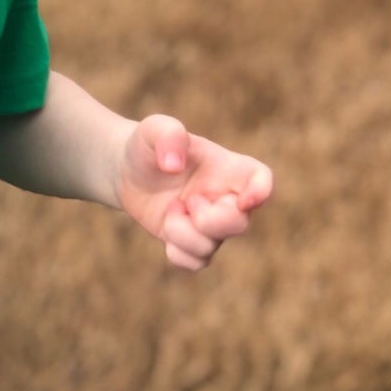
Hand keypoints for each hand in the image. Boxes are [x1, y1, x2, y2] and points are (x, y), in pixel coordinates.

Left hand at [115, 114, 272, 270]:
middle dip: (209, 220)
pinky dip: (176, 252)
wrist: (128, 172)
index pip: (260, 179)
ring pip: (212, 247)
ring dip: (182, 233)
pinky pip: (195, 262)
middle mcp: (226, 199)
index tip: (246, 200)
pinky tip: (166, 228)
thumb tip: (174, 165)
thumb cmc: (149, 146)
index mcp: (228, 168)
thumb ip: (168, 134)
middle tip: (188, 200)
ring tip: (170, 209)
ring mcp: (211, 225)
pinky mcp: (193, 243)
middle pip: (240, 225)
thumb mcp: (153, 129)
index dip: (261, 192)